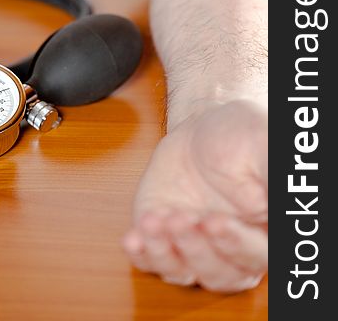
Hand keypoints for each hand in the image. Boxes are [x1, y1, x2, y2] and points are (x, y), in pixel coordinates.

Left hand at [123, 99, 267, 291]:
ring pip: (186, 272)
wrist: (199, 136)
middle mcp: (233, 250)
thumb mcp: (262, 145)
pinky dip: (143, 253)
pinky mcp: (164, 241)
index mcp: (266, 232)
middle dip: (197, 248)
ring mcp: (196, 249)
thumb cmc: (239, 139)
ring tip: (154, 219)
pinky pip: (152, 262)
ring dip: (167, 251)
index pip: (257, 256)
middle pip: (221, 273)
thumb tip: (277, 196)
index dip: (236, 245)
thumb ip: (274, 170)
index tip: (216, 220)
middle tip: (181, 218)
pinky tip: (133, 238)